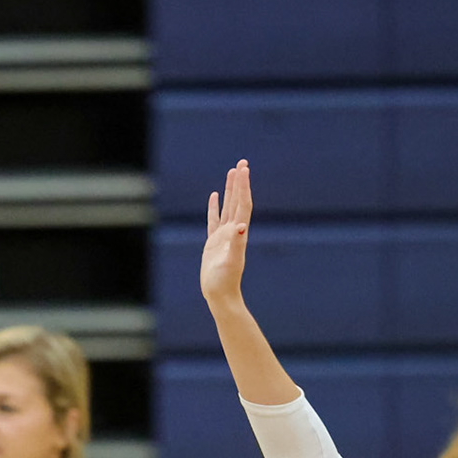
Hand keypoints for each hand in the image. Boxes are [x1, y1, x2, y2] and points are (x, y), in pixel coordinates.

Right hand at [200, 160, 252, 309]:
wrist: (221, 294)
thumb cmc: (226, 280)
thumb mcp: (232, 260)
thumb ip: (236, 243)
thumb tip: (241, 227)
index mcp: (239, 233)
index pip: (243, 204)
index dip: (243, 187)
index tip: (243, 169)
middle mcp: (234, 231)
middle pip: (238, 201)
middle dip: (240, 182)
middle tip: (241, 163)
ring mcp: (223, 236)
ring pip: (228, 207)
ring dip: (230, 190)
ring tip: (231, 172)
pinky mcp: (213, 242)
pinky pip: (214, 219)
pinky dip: (215, 206)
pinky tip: (214, 196)